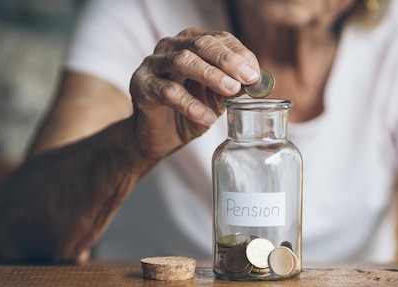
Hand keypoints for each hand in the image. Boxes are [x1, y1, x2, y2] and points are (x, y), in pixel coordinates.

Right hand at [129, 28, 259, 158]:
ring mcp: (153, 65)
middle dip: (227, 60)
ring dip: (210, 75)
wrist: (159, 138)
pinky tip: (207, 117)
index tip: (254, 74)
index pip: (218, 38)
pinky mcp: (142, 87)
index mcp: (190, 44)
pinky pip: (168, 92)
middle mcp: (170, 47)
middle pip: (200, 44)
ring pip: (182, 61)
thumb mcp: (215, 100)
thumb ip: (231, 88)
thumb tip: (255, 81)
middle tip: (247, 78)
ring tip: (231, 90)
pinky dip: (191, 105)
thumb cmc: (187, 113)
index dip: (239, 54)